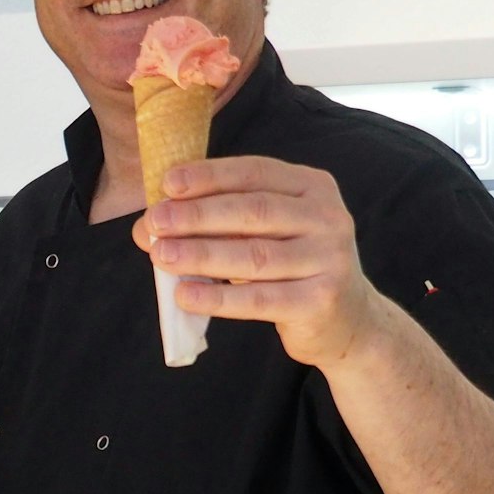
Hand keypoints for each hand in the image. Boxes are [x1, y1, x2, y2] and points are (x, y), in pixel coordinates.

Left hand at [133, 155, 393, 367]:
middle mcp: (328, 217)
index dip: (209, 176)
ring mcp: (329, 260)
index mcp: (312, 187)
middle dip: (198, 215)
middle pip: (253, 211)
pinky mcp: (321, 302)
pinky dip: (218, 298)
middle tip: (155, 221)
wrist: (346, 320)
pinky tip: (184, 295)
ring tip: (160, 255)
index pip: (255, 173)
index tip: (168, 184)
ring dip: (201, 254)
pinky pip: (260, 300)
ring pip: (255, 256)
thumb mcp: (260, 234)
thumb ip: (213, 223)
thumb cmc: (290, 267)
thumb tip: (146, 226)